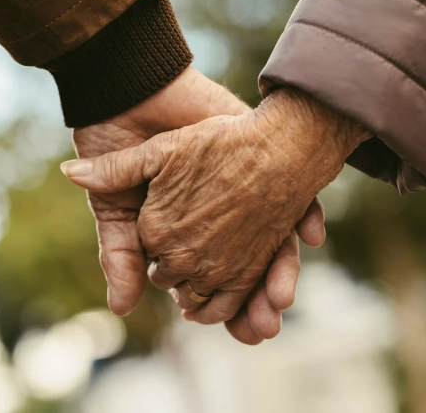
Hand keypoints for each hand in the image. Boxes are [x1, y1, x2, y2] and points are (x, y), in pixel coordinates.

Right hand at [64, 87, 368, 328]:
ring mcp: (243, 194)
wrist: (133, 96)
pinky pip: (294, 196)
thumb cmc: (117, 147)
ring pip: (273, 244)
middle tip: (262, 330)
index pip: (207, 281)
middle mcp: (219, 219)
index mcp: (184, 234)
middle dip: (255, 304)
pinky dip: (305, 216)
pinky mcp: (259, 162)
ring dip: (282, 273)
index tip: (231, 329)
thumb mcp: (115, 206)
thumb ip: (119, 253)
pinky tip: (310, 235)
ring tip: (281, 301)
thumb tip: (120, 309)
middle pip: (245, 272)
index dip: (218, 308)